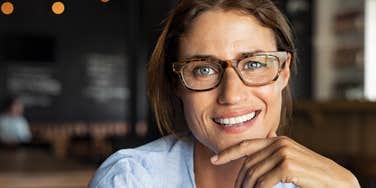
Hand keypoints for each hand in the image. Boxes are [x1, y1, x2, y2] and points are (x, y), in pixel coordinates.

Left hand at [210, 136, 359, 187]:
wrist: (336, 181)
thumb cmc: (311, 174)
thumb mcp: (291, 159)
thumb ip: (274, 152)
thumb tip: (262, 144)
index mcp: (276, 140)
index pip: (246, 145)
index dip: (228, 153)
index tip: (213, 160)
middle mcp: (278, 143)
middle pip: (248, 164)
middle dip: (239, 181)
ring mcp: (283, 153)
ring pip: (254, 174)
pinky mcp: (287, 166)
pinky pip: (263, 182)